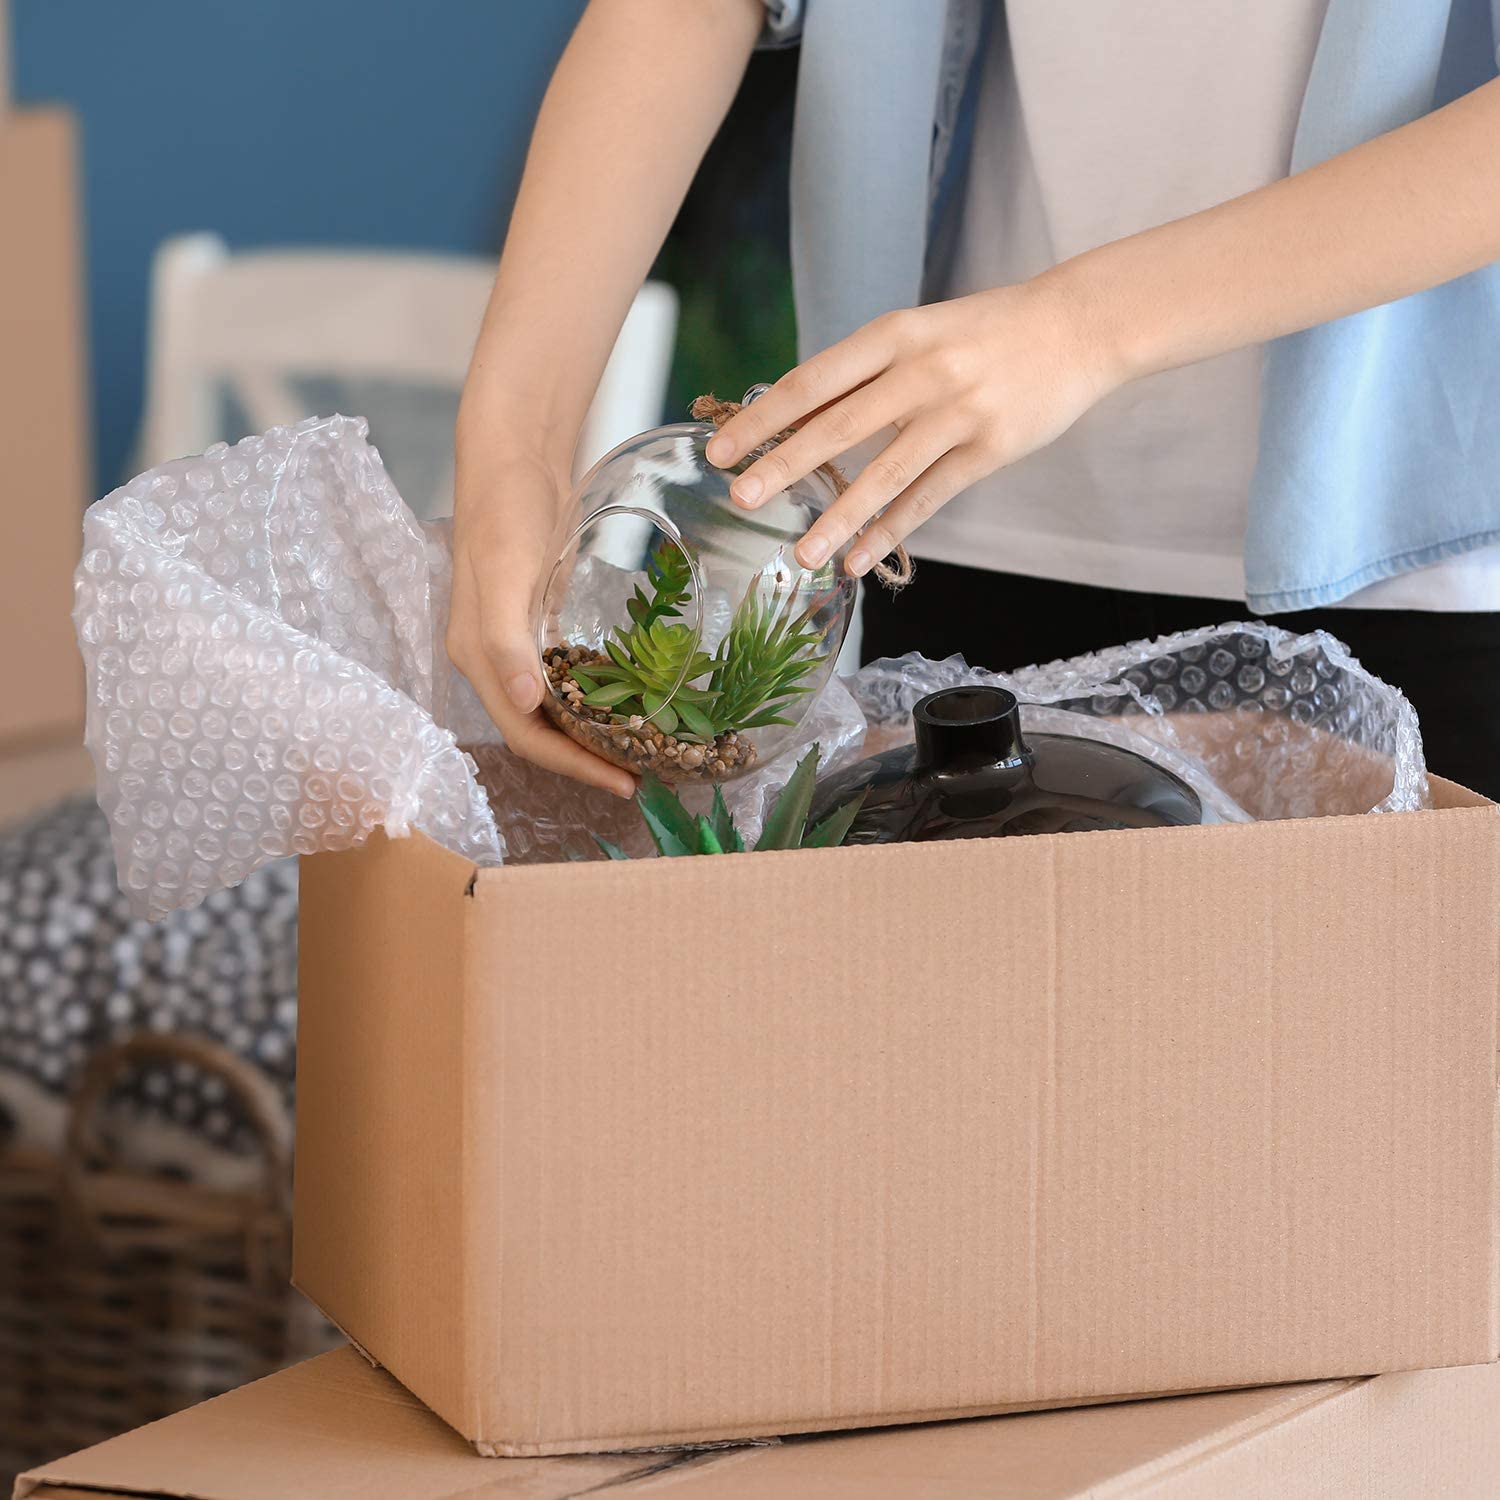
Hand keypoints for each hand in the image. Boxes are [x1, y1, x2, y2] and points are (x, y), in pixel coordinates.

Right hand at [446, 437, 636, 798]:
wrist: (513, 455)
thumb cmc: (503, 511)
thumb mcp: (504, 572)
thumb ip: (505, 639)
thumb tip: (522, 703)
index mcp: (477, 658)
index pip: (525, 735)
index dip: (571, 765)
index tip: (623, 781)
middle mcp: (493, 659)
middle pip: (538, 732)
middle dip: (586, 761)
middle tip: (643, 776)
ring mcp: (515, 641)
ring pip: (551, 709)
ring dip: (590, 736)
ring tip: (639, 750)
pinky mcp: (537, 621)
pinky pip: (564, 676)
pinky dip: (591, 698)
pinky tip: (624, 702)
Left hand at [703, 275, 1123, 575]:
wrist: (1078, 325)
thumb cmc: (984, 333)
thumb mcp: (919, 333)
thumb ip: (865, 374)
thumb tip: (796, 417)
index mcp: (894, 334)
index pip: (812, 381)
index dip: (763, 418)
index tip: (720, 449)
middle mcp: (921, 371)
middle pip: (837, 426)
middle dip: (782, 466)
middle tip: (739, 499)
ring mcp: (957, 413)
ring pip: (883, 474)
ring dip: (837, 518)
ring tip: (799, 554)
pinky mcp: (989, 449)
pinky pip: (928, 499)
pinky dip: (890, 533)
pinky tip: (858, 561)